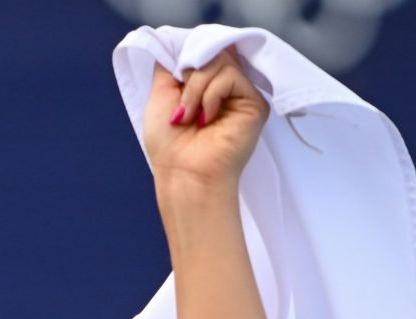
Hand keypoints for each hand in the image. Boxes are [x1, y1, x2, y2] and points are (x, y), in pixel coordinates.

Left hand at [139, 53, 267, 194]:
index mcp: (206, 88)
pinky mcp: (255, 103)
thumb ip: (171, 66)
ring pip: (219, 62)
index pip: (201, 55)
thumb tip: (184, 47)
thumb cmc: (169, 145)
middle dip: (189, 79)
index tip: (174, 86)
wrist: (184, 174)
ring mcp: (241, 96)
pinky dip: (210, 94)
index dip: (186, 64)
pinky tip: (206, 119)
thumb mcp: (160, 95)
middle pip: (211, 54)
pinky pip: (230, 77)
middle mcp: (226, 91)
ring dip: (196, 89)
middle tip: (181, 108)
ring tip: (190, 117)